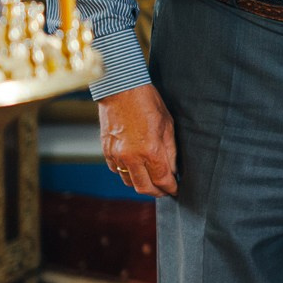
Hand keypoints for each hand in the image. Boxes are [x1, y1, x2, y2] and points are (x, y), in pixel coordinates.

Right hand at [98, 82, 178, 197]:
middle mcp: (131, 157)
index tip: (176, 190)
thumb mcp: (168, 125)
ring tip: (151, 181)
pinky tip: (135, 168)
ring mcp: (116, 155)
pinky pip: (116, 170)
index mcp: (150, 150)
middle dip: (157, 192)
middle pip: (144, 188)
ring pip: (128, 182)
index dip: (171, 188)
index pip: (162, 180)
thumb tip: (173, 170)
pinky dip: (126, 173)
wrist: (121, 89)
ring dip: (141, 184)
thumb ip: (170, 151)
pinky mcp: (106, 151)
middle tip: (165, 191)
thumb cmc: (148, 103)